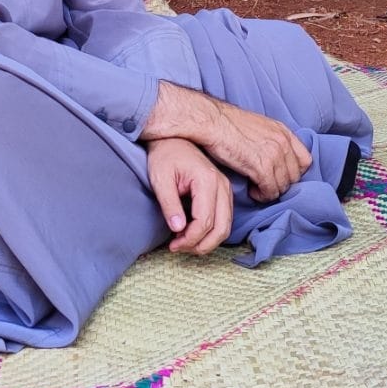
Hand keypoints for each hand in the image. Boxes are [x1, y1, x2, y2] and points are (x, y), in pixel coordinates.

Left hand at [147, 138, 234, 254]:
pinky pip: (223, 220)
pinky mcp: (223, 193)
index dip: (190, 239)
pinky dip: (211, 232)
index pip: (205, 221)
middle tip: (179, 248)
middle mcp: (222, 185)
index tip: (173, 245)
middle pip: (221, 228)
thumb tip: (178, 230)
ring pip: (225, 227)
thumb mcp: (160, 179)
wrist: (172, 139)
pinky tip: (191, 233)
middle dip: (201, 245)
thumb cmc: (164, 156)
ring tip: (183, 243)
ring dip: (207, 242)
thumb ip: (169, 205)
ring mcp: (226, 189)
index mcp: (207, 180)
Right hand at [205, 101, 311, 202]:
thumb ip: (272, 140)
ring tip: (255, 186)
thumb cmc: (228, 124)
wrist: (212, 122)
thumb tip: (275, 158)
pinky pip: (270, 192)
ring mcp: (274, 155)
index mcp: (283, 131)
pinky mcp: (262, 168)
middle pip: (294, 177)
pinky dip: (261, 195)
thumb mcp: (259, 126)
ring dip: (269, 191)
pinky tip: (251, 189)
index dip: (293, 172)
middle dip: (280, 183)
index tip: (279, 175)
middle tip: (264, 183)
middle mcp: (283, 142)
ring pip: (283, 187)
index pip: (305, 160)